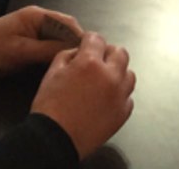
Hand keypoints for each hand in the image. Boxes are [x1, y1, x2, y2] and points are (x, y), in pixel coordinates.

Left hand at [0, 5, 83, 77]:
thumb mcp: (20, 52)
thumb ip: (47, 50)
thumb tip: (73, 52)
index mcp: (38, 16)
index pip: (69, 24)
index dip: (81, 40)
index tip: (92, 58)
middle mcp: (41, 20)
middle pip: (68, 31)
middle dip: (77, 47)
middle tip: (87, 66)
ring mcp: (37, 30)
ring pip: (61, 40)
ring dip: (69, 52)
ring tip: (78, 69)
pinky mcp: (33, 41)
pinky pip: (52, 46)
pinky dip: (59, 55)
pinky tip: (64, 68)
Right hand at [30, 32, 135, 158]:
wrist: (55, 139)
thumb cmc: (50, 108)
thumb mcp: (51, 73)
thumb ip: (67, 55)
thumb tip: (78, 52)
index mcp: (90, 63)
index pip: (97, 39)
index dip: (89, 40)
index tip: (87, 44)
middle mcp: (110, 77)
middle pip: (120, 53)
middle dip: (108, 53)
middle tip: (97, 61)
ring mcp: (119, 96)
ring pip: (129, 75)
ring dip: (117, 73)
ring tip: (103, 81)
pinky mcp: (123, 114)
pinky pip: (128, 98)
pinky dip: (119, 95)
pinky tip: (105, 99)